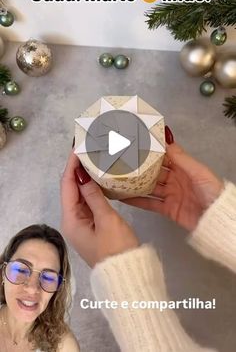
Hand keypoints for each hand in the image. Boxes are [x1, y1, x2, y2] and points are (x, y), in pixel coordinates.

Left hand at [60, 151, 138, 266]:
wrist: (127, 275)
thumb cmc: (117, 248)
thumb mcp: (106, 219)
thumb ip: (94, 196)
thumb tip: (81, 174)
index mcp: (71, 220)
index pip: (67, 186)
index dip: (71, 166)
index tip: (78, 147)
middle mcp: (72, 221)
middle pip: (70, 190)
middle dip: (77, 169)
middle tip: (87, 149)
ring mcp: (82, 224)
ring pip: (80, 195)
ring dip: (84, 178)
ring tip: (93, 158)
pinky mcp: (92, 226)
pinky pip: (88, 203)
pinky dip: (92, 189)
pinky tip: (100, 178)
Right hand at [123, 127, 223, 230]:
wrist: (216, 218)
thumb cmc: (212, 192)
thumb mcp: (197, 171)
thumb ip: (180, 157)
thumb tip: (167, 139)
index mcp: (183, 168)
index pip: (164, 156)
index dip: (151, 151)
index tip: (136, 144)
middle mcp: (175, 180)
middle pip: (153, 172)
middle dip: (139, 167)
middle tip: (122, 161)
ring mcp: (170, 194)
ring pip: (149, 187)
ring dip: (135, 183)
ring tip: (119, 178)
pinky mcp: (167, 209)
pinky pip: (149, 203)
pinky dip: (137, 201)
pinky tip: (125, 197)